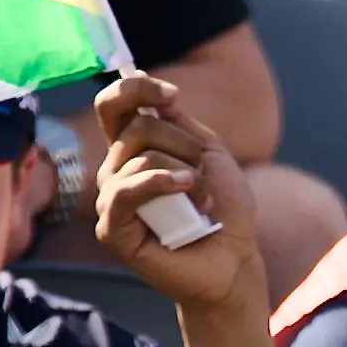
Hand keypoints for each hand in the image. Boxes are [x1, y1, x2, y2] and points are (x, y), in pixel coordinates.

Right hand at [89, 72, 264, 314]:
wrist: (235, 257)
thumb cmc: (224, 209)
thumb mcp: (209, 153)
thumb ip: (179, 123)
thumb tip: (150, 93)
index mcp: (134, 149)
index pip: (114, 106)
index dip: (135, 89)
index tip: (171, 95)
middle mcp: (116, 171)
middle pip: (136, 127)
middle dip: (182, 144)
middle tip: (205, 172)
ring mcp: (112, 199)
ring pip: (138, 157)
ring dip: (183, 170)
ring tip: (203, 197)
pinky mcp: (112, 228)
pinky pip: (123, 192)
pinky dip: (157, 183)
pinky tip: (185, 188)